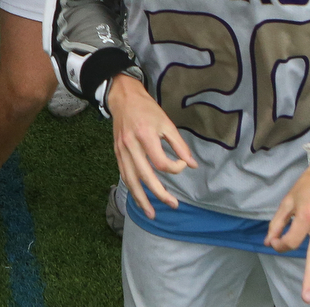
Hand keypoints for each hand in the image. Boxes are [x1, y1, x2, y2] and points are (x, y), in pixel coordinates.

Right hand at [106, 73, 197, 217]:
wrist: (123, 98)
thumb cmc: (147, 109)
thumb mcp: (167, 123)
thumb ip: (179, 145)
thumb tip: (192, 165)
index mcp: (145, 135)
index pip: (161, 162)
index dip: (175, 168)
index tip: (183, 163)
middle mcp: (131, 145)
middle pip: (144, 175)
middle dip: (159, 193)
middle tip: (173, 205)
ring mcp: (121, 149)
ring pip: (130, 179)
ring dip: (140, 197)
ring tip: (150, 213)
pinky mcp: (117, 152)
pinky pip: (124, 173)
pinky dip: (131, 188)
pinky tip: (138, 197)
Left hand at [265, 157, 309, 301]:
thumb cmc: (306, 187)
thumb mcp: (287, 201)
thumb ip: (277, 223)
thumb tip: (270, 243)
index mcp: (307, 217)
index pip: (292, 241)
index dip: (281, 245)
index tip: (276, 242)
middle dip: (309, 278)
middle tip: (305, 298)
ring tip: (308, 290)